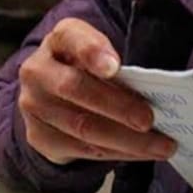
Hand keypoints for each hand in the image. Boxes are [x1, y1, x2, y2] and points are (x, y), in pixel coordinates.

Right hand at [18, 18, 176, 164]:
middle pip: (75, 89)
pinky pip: (81, 150)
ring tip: (159, 145)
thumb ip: (115, 68)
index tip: (114, 68)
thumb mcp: (97, 56)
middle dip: (118, 107)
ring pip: (82, 127)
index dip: (92, 52)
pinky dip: (116, 153)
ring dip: (126, 140)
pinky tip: (139, 154)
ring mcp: (33, 106)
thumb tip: (150, 98)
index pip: (71, 38)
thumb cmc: (84, 71)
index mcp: (59, 41)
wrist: (49, 96)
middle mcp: (38, 71)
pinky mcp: (38, 136)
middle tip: (149, 121)